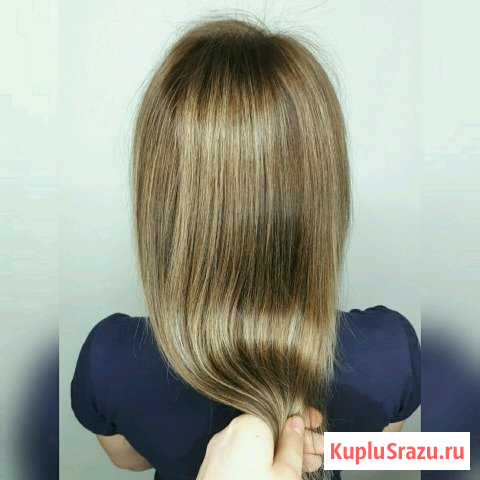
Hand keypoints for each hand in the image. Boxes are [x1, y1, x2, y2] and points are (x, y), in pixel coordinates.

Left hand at [196, 408, 323, 479]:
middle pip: (271, 430)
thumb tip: (296, 424)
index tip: (316, 424)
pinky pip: (244, 456)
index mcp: (249, 426)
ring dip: (282, 453)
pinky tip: (280, 474)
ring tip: (307, 466)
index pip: (281, 411)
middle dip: (296, 440)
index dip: (303, 417)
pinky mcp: (215, 469)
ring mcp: (220, 452)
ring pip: (258, 445)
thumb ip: (294, 445)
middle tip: (319, 451)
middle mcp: (230, 433)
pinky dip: (263, 462)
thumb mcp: (286, 473)